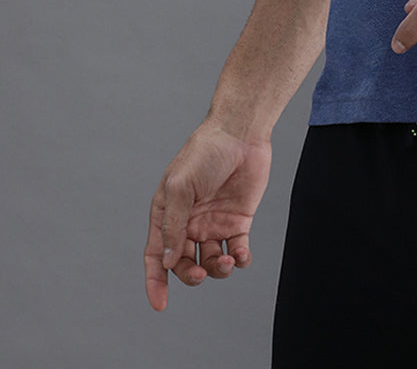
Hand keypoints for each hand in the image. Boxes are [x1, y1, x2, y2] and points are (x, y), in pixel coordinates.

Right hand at [144, 120, 272, 310]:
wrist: (240, 132)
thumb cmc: (204, 153)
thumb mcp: (180, 187)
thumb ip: (174, 225)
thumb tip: (169, 263)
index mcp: (167, 214)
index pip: (156, 256)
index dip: (155, 282)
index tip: (160, 305)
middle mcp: (189, 223)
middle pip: (184, 264)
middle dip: (190, 276)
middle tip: (200, 273)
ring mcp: (214, 223)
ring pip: (211, 262)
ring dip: (217, 270)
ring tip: (226, 262)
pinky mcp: (238, 221)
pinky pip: (237, 250)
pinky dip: (239, 260)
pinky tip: (240, 256)